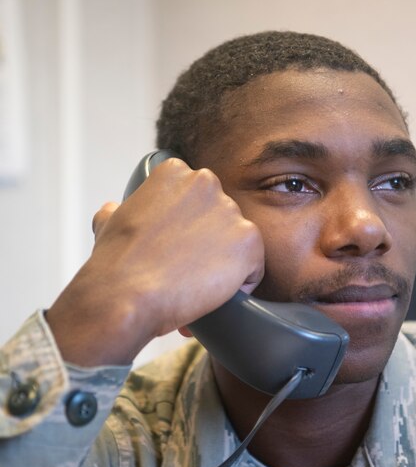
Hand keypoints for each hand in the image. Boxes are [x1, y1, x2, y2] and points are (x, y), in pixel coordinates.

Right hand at [46, 159, 263, 365]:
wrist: (126, 294)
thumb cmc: (116, 263)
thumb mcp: (109, 223)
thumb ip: (119, 210)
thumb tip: (113, 209)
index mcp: (175, 172)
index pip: (197, 199)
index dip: (188, 228)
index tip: (175, 248)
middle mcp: (206, 183)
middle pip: (221, 219)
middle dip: (209, 244)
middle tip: (185, 270)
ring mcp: (230, 210)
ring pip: (238, 244)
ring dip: (225, 265)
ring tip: (196, 285)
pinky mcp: (249, 240)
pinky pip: (255, 267)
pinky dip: (240, 284)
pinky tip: (215, 294)